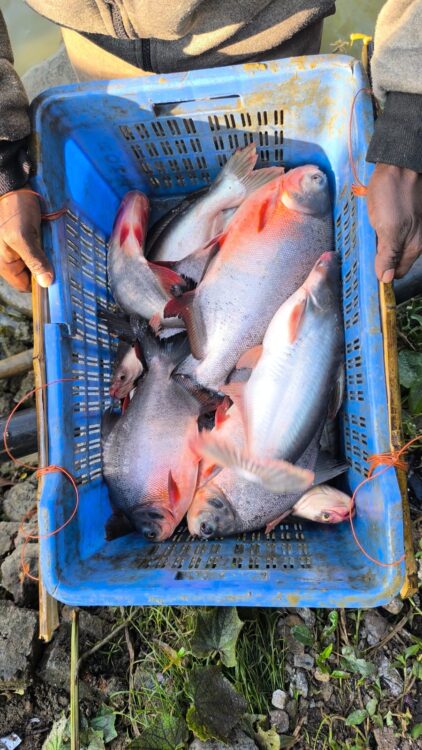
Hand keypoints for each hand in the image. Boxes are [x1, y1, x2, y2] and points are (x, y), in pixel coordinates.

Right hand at [0, 189, 53, 291]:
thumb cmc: (14, 210)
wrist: (13, 186)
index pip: (25, 286)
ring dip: (47, 259)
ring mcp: (16, 249)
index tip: (57, 277)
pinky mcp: (24, 239)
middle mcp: (8, 259)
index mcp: (4, 263)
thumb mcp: (24, 236)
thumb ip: (34, 260)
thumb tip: (46, 283)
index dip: (40, 284)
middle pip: (31, 275)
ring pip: (35, 263)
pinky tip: (55, 244)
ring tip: (60, 254)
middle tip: (62, 264)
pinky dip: (46, 249)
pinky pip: (37, 250)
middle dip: (45, 270)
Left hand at [367, 164, 421, 282]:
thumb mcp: (388, 228)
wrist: (399, 161)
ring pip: (392, 244)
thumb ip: (388, 255)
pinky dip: (379, 229)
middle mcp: (416, 238)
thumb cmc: (393, 194)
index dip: (382, 273)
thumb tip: (386, 278)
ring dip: (378, 243)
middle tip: (363, 249)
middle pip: (394, 259)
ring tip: (367, 234)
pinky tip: (372, 222)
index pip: (397, 272)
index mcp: (414, 246)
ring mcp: (412, 225)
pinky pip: (390, 229)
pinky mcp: (404, 214)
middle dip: (379, 258)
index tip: (366, 269)